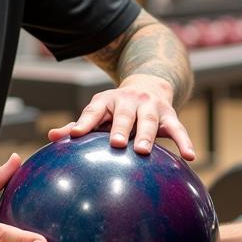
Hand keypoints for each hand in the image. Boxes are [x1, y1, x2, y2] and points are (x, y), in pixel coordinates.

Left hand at [47, 73, 195, 158]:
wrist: (148, 85)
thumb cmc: (117, 109)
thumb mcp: (98, 112)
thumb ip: (79, 126)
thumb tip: (51, 137)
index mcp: (107, 101)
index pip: (94, 110)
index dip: (84, 122)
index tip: (75, 134)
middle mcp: (130, 101)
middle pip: (125, 115)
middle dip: (121, 128)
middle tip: (115, 143)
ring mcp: (151, 107)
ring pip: (150, 121)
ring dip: (147, 135)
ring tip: (143, 151)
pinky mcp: (170, 115)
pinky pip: (178, 129)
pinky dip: (185, 142)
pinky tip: (190, 156)